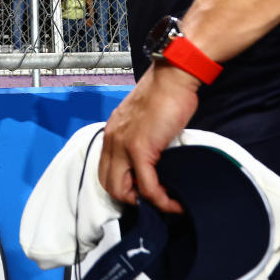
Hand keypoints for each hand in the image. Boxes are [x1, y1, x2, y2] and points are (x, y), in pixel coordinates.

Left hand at [98, 62, 199, 212]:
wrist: (173, 76)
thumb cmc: (165, 93)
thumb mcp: (144, 119)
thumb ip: (141, 138)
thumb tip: (153, 158)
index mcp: (112, 132)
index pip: (105, 170)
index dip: (123, 185)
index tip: (143, 189)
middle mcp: (112, 140)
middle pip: (108, 184)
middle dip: (129, 198)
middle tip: (152, 198)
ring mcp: (123, 146)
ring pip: (121, 190)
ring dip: (143, 202)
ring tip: (164, 202)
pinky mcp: (140, 149)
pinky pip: (147, 186)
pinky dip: (161, 200)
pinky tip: (174, 202)